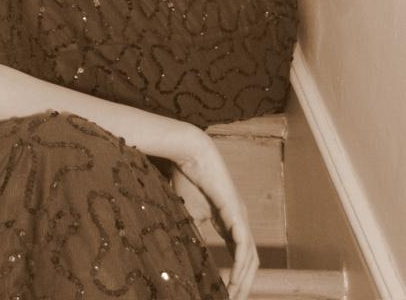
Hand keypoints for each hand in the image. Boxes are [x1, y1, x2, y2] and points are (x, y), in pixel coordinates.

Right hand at [174, 133, 258, 299]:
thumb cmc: (186, 176)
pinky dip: (240, 266)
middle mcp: (241, 221)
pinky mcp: (236, 213)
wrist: (188, 152)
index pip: (240, 255)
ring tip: (233, 297)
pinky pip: (243, 246)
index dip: (236, 276)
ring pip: (250, 258)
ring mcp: (241, 216)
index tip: (225, 293)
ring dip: (243, 281)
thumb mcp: (188, 211)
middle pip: (250, 261)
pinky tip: (234, 281)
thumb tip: (186, 254)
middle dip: (243, 285)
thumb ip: (193, 231)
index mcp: (230, 221)